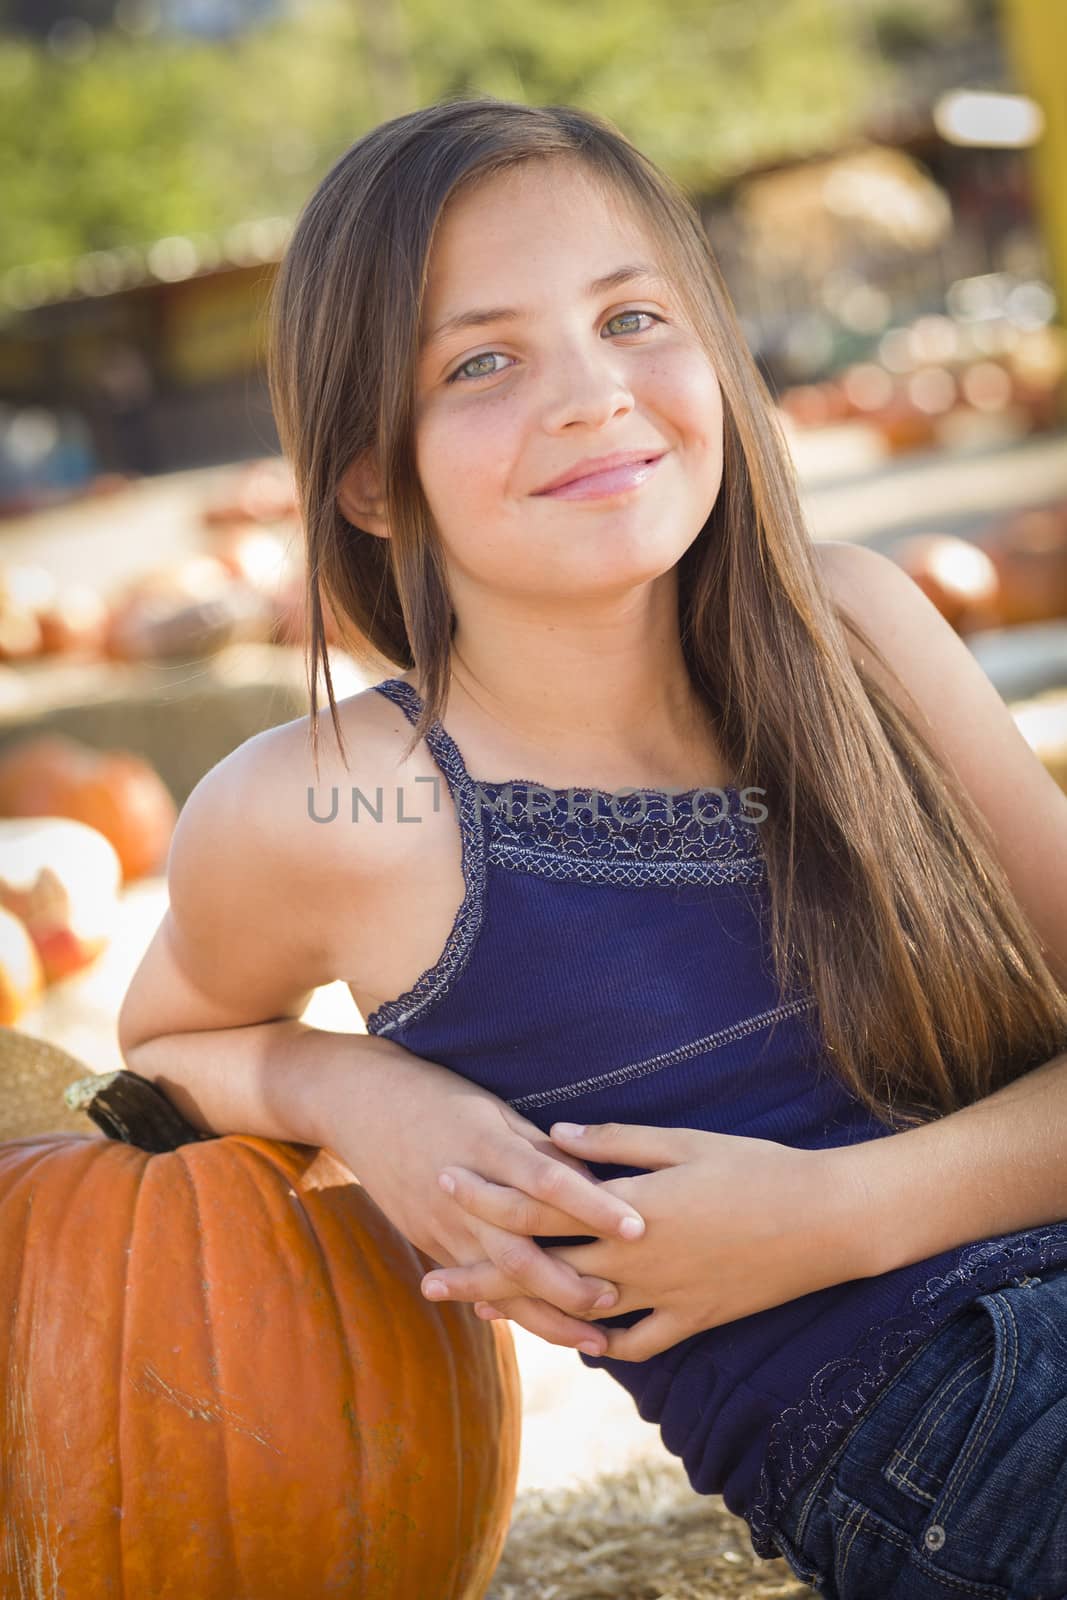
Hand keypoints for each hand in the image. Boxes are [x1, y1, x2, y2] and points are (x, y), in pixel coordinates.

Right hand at [323, 1041, 645, 1354]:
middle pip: (521, 1250)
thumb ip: (542, 1150)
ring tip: (596, 1340)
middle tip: (620, 1300)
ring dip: (548, 1316)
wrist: (363, 1105)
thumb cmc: (441, 1097)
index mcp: (488, 1148)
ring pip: (499, 1283)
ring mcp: (443, 1225)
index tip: (637, 1226)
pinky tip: (548, 1331)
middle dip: (571, 1283)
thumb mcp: (495, 1110)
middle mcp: (465, 1195)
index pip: (547, 1181)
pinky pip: (476, 1284)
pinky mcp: (432, 1243)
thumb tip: (599, 1181)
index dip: (592, 1205)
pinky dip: (512, 1311)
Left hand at [420, 1121, 865, 1360]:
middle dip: (482, 1273)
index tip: (444, 1185)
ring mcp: (663, 1297)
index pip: (539, 1206)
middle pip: (541, 1269)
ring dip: (529, 1312)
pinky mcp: (694, 1320)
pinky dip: (602, 1343)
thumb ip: (615, 1142)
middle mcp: (635, 1259)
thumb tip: (554, 1136)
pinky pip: (637, 1344)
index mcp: (628, 1207)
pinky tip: (575, 1342)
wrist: (827, 1220)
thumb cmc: (755, 1166)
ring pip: (578, 1312)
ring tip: (484, 1313)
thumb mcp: (683, 1141)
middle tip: (431, 1281)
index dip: (487, 1198)